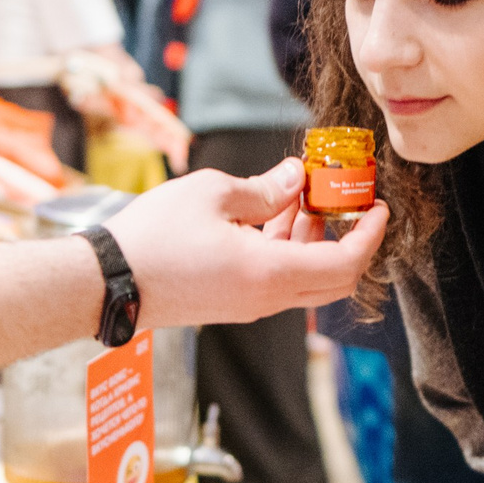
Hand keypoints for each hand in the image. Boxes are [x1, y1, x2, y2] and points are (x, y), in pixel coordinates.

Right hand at [106, 158, 387, 327]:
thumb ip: (264, 187)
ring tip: (300, 195)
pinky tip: (270, 213)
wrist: (104, 282)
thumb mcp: (212, 194)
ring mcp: (248, 305)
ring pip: (304, 278)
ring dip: (312, 239)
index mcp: (270, 273)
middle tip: (346, 201)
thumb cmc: (152, 237)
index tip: (378, 206)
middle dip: (349, 238)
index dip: (370, 235)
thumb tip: (296, 177)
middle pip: (333, 279)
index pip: (345, 263)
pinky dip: (286, 248)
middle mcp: (266, 298)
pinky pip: (276, 279)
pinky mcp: (231, 303)